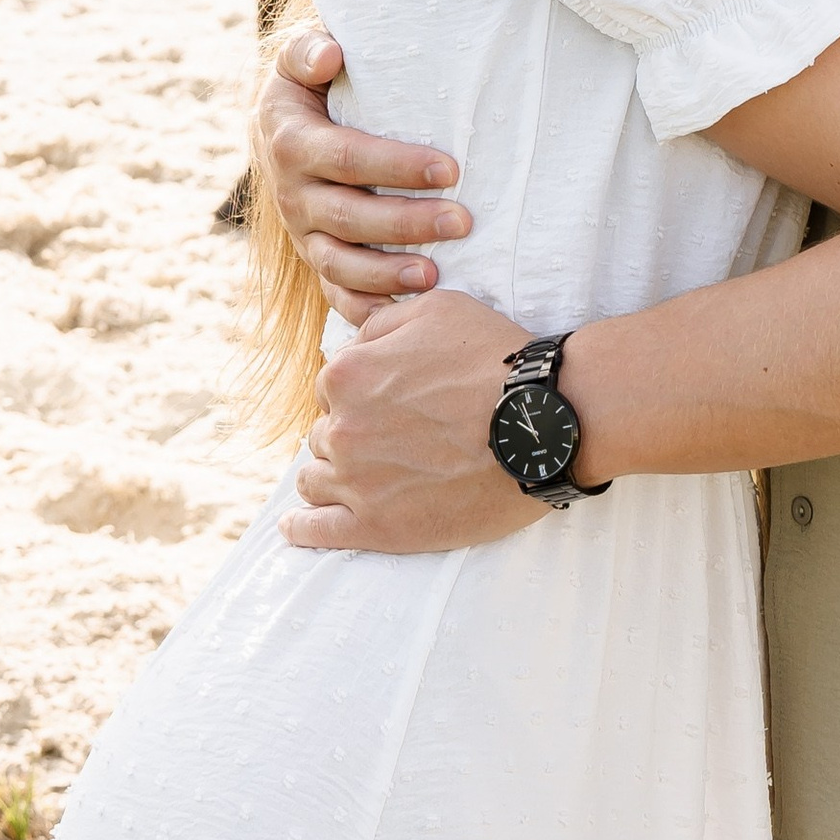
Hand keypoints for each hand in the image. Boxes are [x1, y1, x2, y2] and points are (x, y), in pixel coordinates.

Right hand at [252, 21, 472, 306]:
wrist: (276, 128)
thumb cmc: (308, 86)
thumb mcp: (299, 58)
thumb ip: (307, 48)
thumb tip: (330, 55)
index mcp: (292, 143)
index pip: (348, 158)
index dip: (398, 166)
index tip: (450, 170)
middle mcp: (293, 194)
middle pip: (349, 217)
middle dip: (407, 223)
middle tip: (463, 222)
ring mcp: (303, 233)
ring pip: (340, 264)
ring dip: (387, 274)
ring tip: (435, 277)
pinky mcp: (316, 258)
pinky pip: (336, 293)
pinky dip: (366, 309)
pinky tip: (406, 313)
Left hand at [283, 289, 547, 551]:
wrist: (541, 424)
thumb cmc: (496, 362)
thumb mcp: (436, 309)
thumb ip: (381, 323)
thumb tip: (355, 341)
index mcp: (348, 375)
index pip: (333, 388)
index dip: (363, 394)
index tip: (395, 404)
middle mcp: (341, 428)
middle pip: (325, 434)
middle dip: (352, 434)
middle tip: (397, 440)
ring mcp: (355, 482)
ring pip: (317, 479)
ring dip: (333, 475)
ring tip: (363, 479)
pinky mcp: (376, 528)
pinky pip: (317, 531)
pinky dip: (302, 528)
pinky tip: (297, 528)